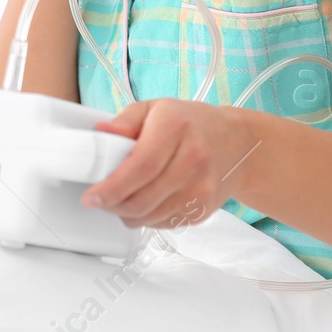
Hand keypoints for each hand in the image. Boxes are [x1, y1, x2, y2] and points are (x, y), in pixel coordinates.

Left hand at [82, 100, 258, 228]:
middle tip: (100, 200)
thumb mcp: (156, 108)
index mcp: (176, 128)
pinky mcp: (204, 209)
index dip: (112, 187)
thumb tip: (101, 132)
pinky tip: (147, 201)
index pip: (140, 166)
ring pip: (151, 217)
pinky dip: (148, 218)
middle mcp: (193, 159)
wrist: (239, 146)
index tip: (92, 196)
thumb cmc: (192, 124)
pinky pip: (165, 223)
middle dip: (113, 205)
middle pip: (143, 198)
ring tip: (122, 199)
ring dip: (128, 214)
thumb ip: (125, 120)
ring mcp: (202, 188)